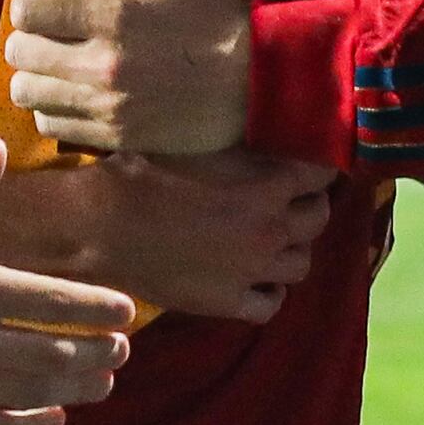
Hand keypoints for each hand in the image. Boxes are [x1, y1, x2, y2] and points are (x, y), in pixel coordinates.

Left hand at [0, 0, 258, 158]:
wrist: (258, 81)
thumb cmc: (212, 21)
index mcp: (113, 18)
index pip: (28, 11)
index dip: (29, 5)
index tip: (44, 7)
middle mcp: (103, 65)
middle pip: (20, 54)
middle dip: (28, 40)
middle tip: (50, 37)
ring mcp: (108, 106)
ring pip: (28, 94)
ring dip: (37, 77)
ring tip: (61, 70)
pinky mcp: (116, 137)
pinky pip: (54, 125)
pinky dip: (56, 108)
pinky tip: (77, 96)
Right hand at [0, 148, 338, 320]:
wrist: (100, 226)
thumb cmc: (141, 171)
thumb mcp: (198, 138)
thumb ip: (242, 139)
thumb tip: (269, 120)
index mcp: (268, 185)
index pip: (323, 172)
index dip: (319, 162)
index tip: (309, 157)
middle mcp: (270, 230)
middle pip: (320, 218)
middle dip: (310, 202)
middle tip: (291, 193)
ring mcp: (251, 271)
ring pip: (302, 263)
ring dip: (293, 245)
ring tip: (274, 233)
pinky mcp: (227, 302)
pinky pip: (272, 303)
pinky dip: (271, 289)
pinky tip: (257, 275)